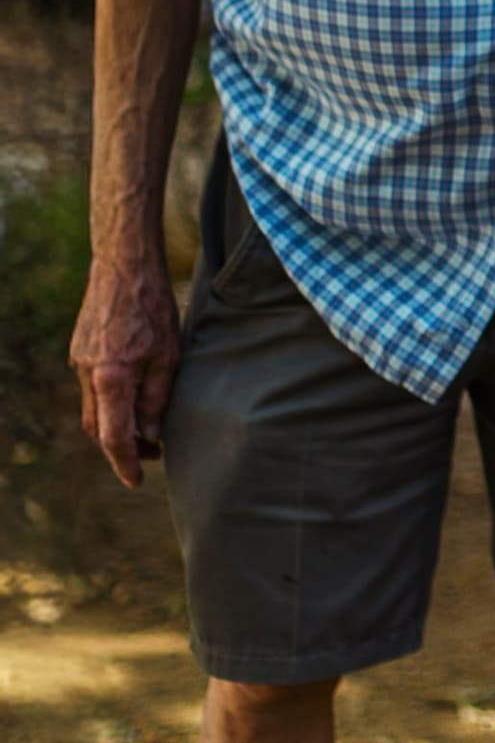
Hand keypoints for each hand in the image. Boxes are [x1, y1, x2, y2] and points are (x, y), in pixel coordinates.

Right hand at [70, 257, 180, 487]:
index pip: (113, 437)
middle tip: (152, 451)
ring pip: (93, 408)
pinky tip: (133, 394)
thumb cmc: (152, 305)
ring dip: (115, 423)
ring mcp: (78, 360)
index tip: (136, 480)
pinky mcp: (79, 349)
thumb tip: (151, 434)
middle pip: (98, 428)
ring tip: (147, 426)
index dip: (125, 463)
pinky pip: (92, 386)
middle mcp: (87, 373)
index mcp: (110, 378)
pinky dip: (110, 400)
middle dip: (121, 446)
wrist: (122, 262)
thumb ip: (157, 397)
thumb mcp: (168, 354)